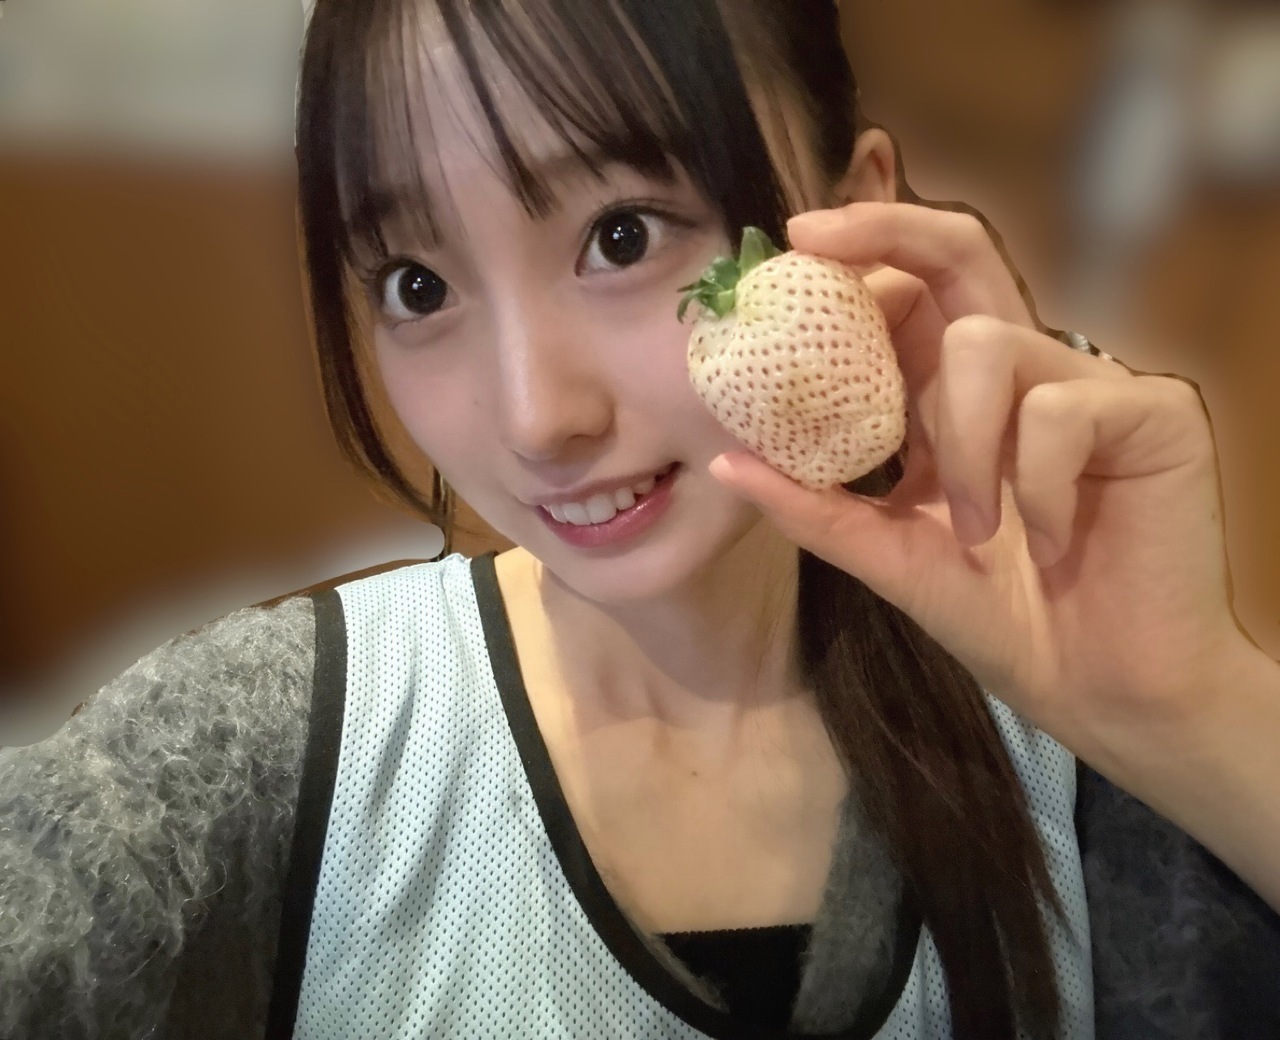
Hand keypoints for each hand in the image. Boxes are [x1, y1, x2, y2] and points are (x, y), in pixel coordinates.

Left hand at [708, 201, 1251, 772]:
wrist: (1100, 687)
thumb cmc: (1004, 619)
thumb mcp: (891, 557)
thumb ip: (817, 507)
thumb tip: (725, 459)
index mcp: (957, 397)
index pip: (908, 293)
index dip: (854, 260)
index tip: (787, 251)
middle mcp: (1020, 371)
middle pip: (961, 252)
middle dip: (886, 229)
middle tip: (814, 238)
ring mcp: (1088, 384)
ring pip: (990, 343)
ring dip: (960, 442)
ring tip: (971, 524)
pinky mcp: (1154, 413)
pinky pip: (1061, 408)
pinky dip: (1032, 482)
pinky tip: (1045, 539)